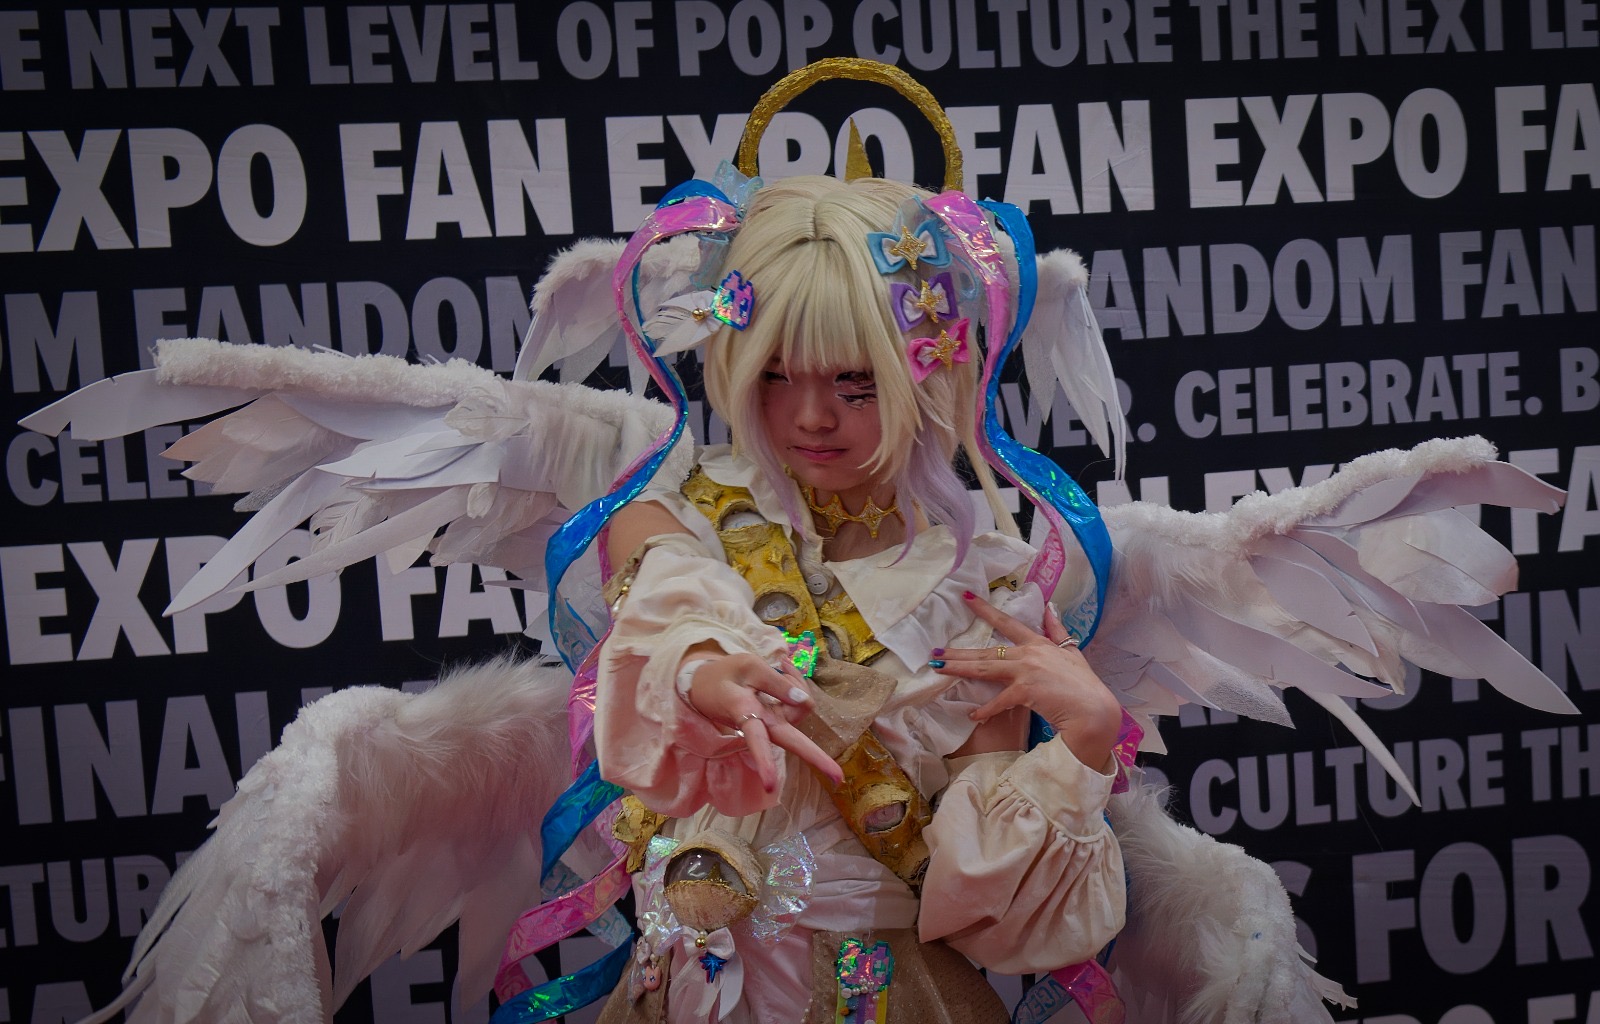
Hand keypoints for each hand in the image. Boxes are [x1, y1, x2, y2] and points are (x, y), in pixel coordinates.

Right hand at [681, 652, 844, 790]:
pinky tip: (785, 667)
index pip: (757, 739)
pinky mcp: (776, 719)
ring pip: (799, 707)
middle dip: (815, 758)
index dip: (764, 761)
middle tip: (838, 778)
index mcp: (744, 713)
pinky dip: (795, 684)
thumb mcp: (747, 666)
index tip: (770, 786)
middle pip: (790, 740)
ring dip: (798, 684)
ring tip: (783, 664)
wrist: (704, 685)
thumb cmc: (724, 675)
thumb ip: (775, 683)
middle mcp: (760, 724)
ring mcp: (770, 724)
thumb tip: (804, 700)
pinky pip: (796, 702)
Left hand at [932, 592, 1122, 768]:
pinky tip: (973, 715)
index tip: (965, 598)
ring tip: (937, 668)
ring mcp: (1025, 671)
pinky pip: (999, 701)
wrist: (1094, 710)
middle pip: (986, 650)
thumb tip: (1050, 608)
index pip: (1007, 622)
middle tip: (933, 650)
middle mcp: (1028, 654)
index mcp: (1038, 644)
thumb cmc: (1084, 685)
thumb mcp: (1073, 652)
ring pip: (984, 668)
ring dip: (959, 668)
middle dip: (958, 650)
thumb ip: (1058, 631)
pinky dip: (986, 710)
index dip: (985, 610)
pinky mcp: (1025, 690)